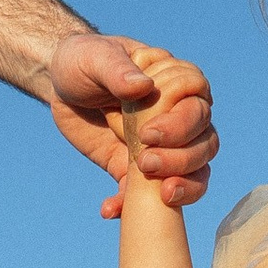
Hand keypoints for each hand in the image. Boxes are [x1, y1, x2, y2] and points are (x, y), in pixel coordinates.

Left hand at [46, 34, 216, 210]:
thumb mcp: (94, 57)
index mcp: (177, 85)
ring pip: (195, 172)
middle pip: (205, 144)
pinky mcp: (137, 171)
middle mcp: (179, 117)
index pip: (199, 106)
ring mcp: (163, 147)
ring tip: (156, 194)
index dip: (181, 124)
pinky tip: (110, 209)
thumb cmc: (84, 60)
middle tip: (144, 162)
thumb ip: (118, 69)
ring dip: (181, 186)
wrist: (61, 85)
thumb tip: (144, 87)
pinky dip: (132, 206)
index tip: (148, 133)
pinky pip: (148, 197)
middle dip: (182, 159)